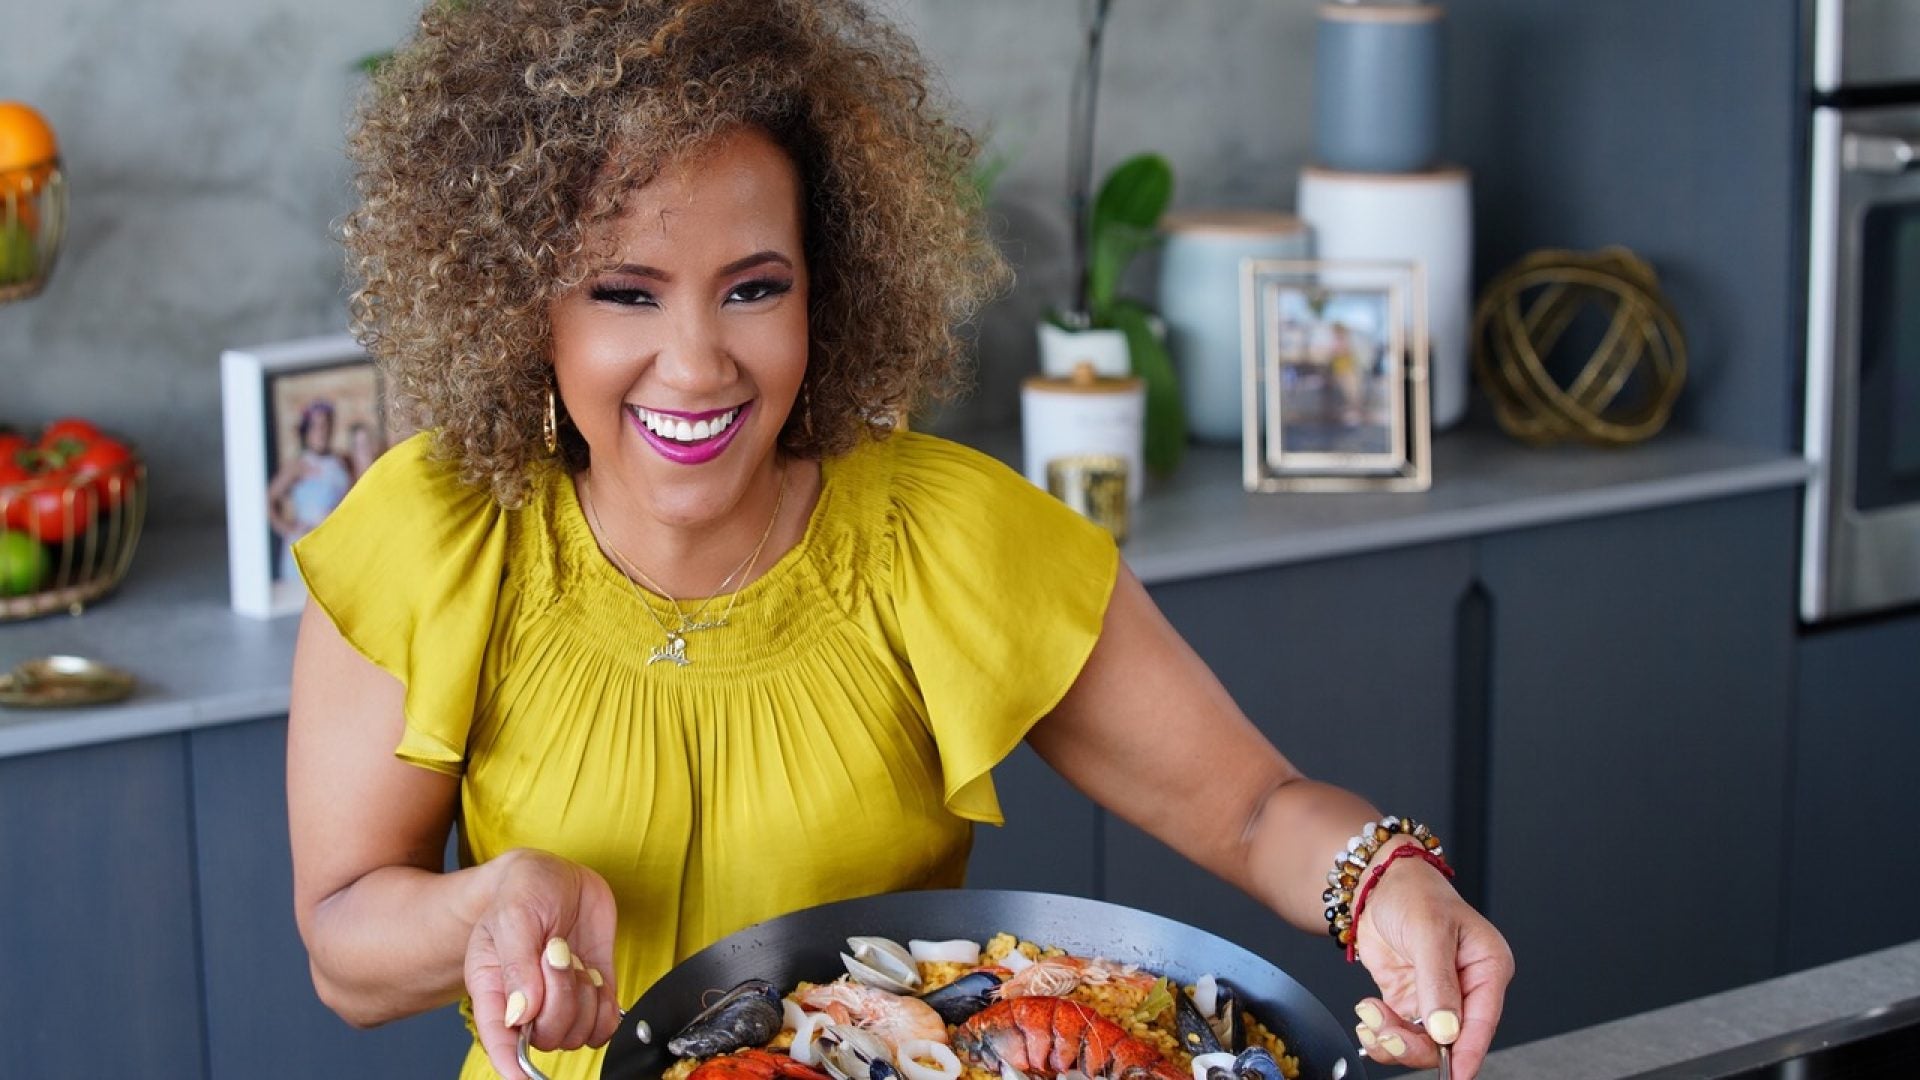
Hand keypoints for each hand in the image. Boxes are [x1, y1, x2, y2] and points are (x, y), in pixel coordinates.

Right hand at [465, 849, 621, 1078]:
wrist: (555, 874)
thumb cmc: (522, 891)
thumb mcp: (513, 916)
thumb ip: (516, 965)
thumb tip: (520, 1014)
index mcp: (493, 988)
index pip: (499, 1040)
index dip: (511, 1065)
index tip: (525, 1076)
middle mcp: (526, 1002)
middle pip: (548, 1035)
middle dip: (561, 998)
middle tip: (556, 954)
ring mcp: (560, 1000)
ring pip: (579, 1033)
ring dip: (585, 997)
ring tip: (572, 959)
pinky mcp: (591, 992)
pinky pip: (605, 1024)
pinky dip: (607, 1004)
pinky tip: (594, 975)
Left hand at [1350, 853, 1512, 1077]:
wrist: (1375, 882)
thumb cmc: (1413, 892)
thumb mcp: (1428, 932)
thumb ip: (1438, 983)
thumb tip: (1447, 1030)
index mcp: (1487, 967)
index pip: (1483, 1020)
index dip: (1469, 1051)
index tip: (1456, 1074)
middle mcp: (1466, 986)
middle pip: (1452, 1039)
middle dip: (1417, 1045)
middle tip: (1389, 1036)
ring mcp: (1437, 996)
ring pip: (1424, 1042)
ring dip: (1394, 1040)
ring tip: (1372, 1019)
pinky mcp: (1410, 1000)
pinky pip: (1401, 1032)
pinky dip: (1382, 1033)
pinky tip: (1368, 1017)